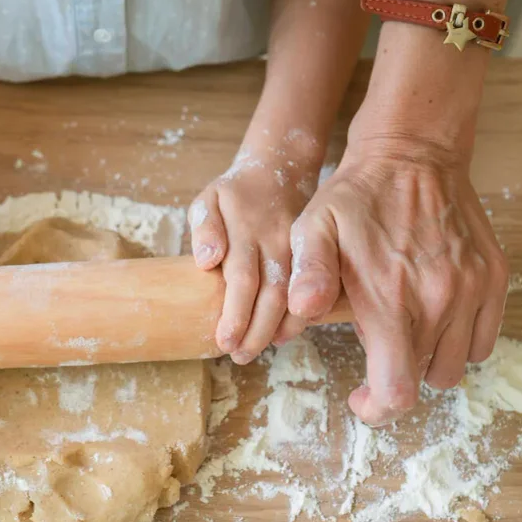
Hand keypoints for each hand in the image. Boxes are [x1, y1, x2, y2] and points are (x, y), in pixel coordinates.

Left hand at [188, 127, 322, 363]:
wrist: (281, 165)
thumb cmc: (235, 193)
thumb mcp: (209, 199)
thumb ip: (205, 227)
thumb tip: (206, 260)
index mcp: (248, 229)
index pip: (242, 279)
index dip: (235, 314)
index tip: (224, 341)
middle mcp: (278, 240)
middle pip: (272, 295)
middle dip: (257, 332)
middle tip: (240, 356)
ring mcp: (301, 247)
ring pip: (296, 296)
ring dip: (280, 328)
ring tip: (260, 350)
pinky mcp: (315, 252)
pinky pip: (314, 289)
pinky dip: (301, 315)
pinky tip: (286, 333)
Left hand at [286, 133, 508, 425]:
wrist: (413, 151)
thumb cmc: (355, 195)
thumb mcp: (312, 228)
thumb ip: (306, 273)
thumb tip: (301, 312)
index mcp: (391, 301)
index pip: (396, 391)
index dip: (378, 409)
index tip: (361, 399)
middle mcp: (440, 302)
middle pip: (424, 380)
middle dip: (396, 375)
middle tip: (376, 343)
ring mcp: (473, 290)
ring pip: (456, 364)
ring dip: (428, 359)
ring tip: (403, 325)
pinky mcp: (494, 277)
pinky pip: (484, 339)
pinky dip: (461, 340)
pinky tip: (434, 314)